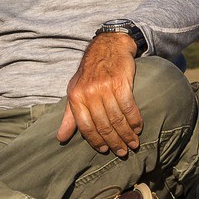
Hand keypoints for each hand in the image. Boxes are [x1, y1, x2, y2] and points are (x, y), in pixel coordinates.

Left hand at [56, 32, 142, 154]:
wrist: (107, 46)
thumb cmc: (90, 73)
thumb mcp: (75, 91)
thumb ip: (69, 116)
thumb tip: (60, 138)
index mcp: (76, 97)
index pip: (84, 126)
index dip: (95, 140)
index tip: (104, 150)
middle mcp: (89, 93)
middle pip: (103, 125)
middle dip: (114, 142)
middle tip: (122, 152)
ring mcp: (105, 87)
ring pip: (117, 118)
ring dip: (127, 134)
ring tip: (133, 144)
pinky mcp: (121, 82)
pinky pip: (129, 107)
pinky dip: (135, 120)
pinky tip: (138, 128)